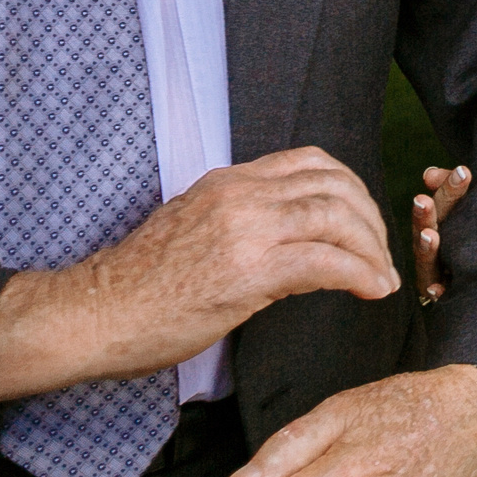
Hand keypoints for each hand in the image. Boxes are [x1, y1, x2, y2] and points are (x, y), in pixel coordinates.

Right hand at [0, 148, 397, 409]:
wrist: (93, 315)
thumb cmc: (138, 285)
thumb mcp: (195, 228)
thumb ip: (245, 220)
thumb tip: (293, 238)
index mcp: (228, 181)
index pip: (312, 162)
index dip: (352, 189)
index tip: (364, 221)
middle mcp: (240, 194)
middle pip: (336, 187)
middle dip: (372, 220)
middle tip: (381, 253)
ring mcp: (245, 230)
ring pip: (338, 219)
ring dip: (373, 249)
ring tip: (383, 276)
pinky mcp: (248, 273)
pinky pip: (327, 263)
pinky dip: (362, 274)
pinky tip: (373, 290)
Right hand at [410, 165, 471, 305]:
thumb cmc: (473, 237)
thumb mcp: (467, 210)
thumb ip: (451, 188)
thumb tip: (429, 173)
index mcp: (441, 222)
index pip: (443, 202)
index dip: (450, 187)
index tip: (464, 171)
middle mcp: (433, 246)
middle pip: (428, 228)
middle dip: (426, 215)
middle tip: (423, 200)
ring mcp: (435, 270)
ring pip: (427, 259)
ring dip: (427, 247)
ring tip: (429, 235)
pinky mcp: (442, 293)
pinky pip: (438, 294)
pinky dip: (437, 291)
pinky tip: (436, 289)